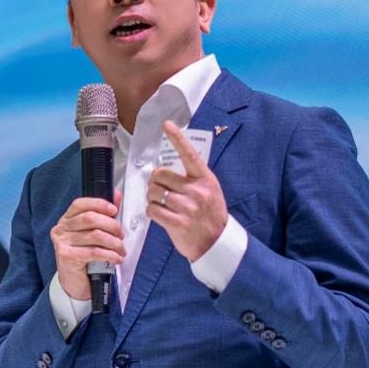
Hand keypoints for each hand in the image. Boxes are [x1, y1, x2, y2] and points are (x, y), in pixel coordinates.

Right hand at [50, 191, 124, 300]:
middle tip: (121, 234)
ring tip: (121, 249)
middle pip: (90, 218)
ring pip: (95, 235)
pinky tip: (117, 258)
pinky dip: (110, 255)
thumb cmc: (83, 256)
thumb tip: (116, 195)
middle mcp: (61, 229)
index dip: (99, 204)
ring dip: (114, 242)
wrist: (73, 282)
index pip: (80, 204)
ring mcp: (62, 242)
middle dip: (111, 225)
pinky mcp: (67, 256)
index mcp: (66, 219)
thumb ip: (104, 214)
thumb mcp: (92, 233)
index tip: (113, 210)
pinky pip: (95, 252)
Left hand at [146, 120, 227, 260]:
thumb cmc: (210, 214)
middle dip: (155, 182)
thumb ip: (191, 179)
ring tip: (162, 203)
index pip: (189, 154)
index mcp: (205, 179)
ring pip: (154, 192)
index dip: (177, 138)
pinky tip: (160, 214)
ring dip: (152, 197)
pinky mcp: (177, 223)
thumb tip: (162, 170)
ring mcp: (187, 207)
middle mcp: (196, 190)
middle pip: (160, 175)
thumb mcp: (209, 191)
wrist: (217, 243)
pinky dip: (152, 211)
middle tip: (160, 190)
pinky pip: (152, 209)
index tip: (167, 125)